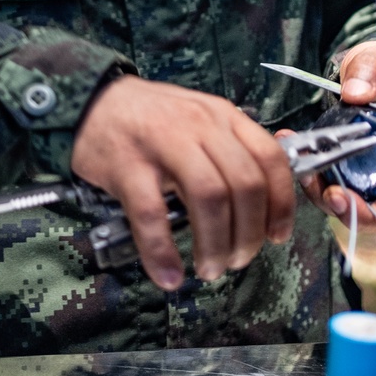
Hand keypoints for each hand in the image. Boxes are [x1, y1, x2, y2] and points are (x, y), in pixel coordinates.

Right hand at [72, 77, 294, 290]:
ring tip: (209, 268)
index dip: (281, 204)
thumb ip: (230, 150)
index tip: (277, 236)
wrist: (93, 101)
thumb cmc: (151, 118)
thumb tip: (261, 204)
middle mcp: (199, 126)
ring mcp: (163, 143)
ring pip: (209, 198)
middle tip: (237, 260)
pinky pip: (151, 215)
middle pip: (244, 185)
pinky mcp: (127, 166)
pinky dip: (162, 251)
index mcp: (222, 117)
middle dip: (248, 235)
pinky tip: (168, 274)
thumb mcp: (200, 119)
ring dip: (215, 244)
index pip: (270, 158)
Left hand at [295, 43, 375, 231]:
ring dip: (335, 203)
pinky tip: (296, 160)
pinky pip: (338, 193)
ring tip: (308, 177)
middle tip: (337, 196)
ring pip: (363, 210)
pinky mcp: (354, 180)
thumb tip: (355, 94)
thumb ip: (371, 71)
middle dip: (367, 213)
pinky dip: (316, 185)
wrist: (369, 77)